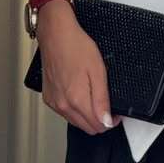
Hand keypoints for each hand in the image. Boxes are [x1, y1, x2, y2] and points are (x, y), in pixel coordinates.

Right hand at [35, 1, 114, 134]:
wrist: (56, 35)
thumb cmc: (76, 47)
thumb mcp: (98, 72)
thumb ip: (102, 100)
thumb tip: (106, 121)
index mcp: (76, 100)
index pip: (98, 126)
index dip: (110, 121)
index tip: (115, 112)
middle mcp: (63, 105)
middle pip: (87, 127)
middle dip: (100, 120)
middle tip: (106, 104)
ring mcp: (54, 103)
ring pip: (76, 122)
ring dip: (87, 116)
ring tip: (92, 96)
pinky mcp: (48, 98)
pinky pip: (65, 113)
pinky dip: (75, 109)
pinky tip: (78, 94)